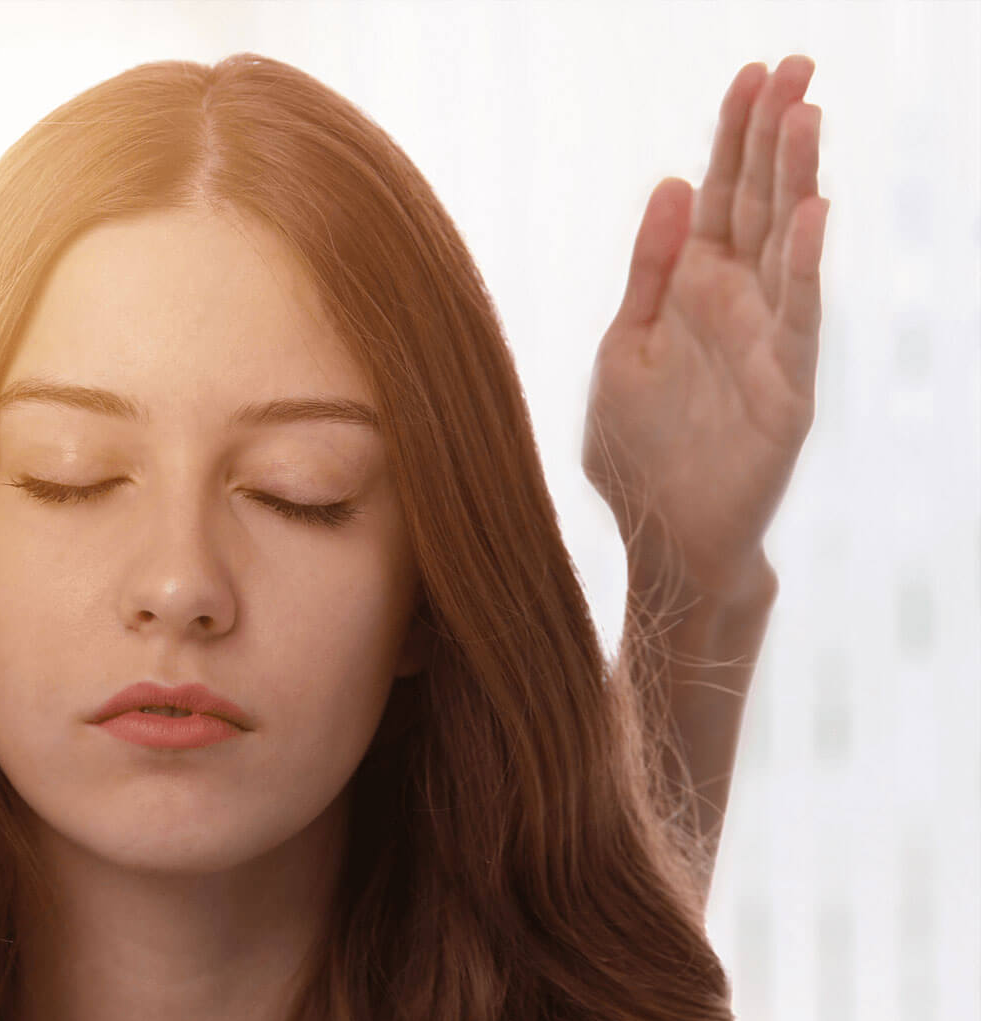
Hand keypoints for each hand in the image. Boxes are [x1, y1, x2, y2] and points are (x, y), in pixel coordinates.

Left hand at [584, 55, 827, 602]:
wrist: (662, 538)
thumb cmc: (639, 450)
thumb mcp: (624, 346)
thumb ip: (649, 271)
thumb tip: (672, 184)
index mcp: (692, 291)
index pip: (719, 197)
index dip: (733, 138)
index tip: (749, 76)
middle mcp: (736, 306)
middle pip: (758, 205)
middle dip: (773, 136)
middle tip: (794, 66)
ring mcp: (766, 343)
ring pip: (785, 246)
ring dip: (796, 180)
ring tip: (807, 114)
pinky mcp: (785, 390)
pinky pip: (796, 318)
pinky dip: (801, 265)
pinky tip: (810, 214)